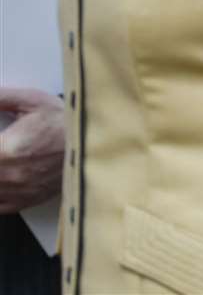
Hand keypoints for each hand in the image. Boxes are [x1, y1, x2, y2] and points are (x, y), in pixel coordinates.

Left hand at [0, 88, 64, 212]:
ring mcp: (17, 192)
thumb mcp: (33, 101)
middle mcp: (10, 176)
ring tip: (5, 158)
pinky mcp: (26, 201)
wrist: (96, 142)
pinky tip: (4, 178)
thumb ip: (2, 98)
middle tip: (3, 147)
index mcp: (6, 150)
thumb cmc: (66, 122)